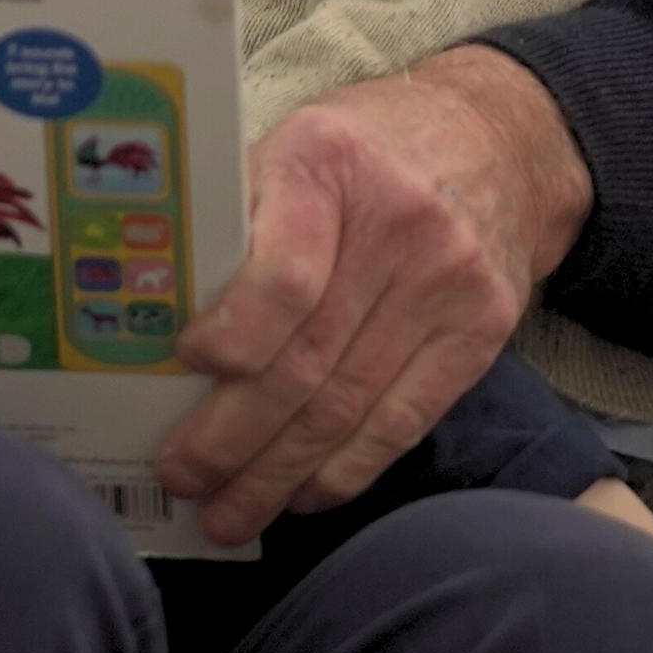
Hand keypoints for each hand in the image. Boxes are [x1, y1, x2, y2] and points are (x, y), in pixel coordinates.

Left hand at [154, 43, 592, 545]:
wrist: (498, 140)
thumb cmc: (365, 151)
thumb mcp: (293, 147)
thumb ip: (237, 221)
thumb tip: (154, 321)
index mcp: (329, 164)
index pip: (283, 274)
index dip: (232, 336)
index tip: (186, 366)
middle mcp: (398, 224)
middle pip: (309, 358)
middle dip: (235, 436)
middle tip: (183, 477)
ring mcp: (449, 284)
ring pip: (350, 404)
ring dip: (281, 472)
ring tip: (230, 513)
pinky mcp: (483, 333)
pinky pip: (404, 421)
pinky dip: (347, 469)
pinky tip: (303, 495)